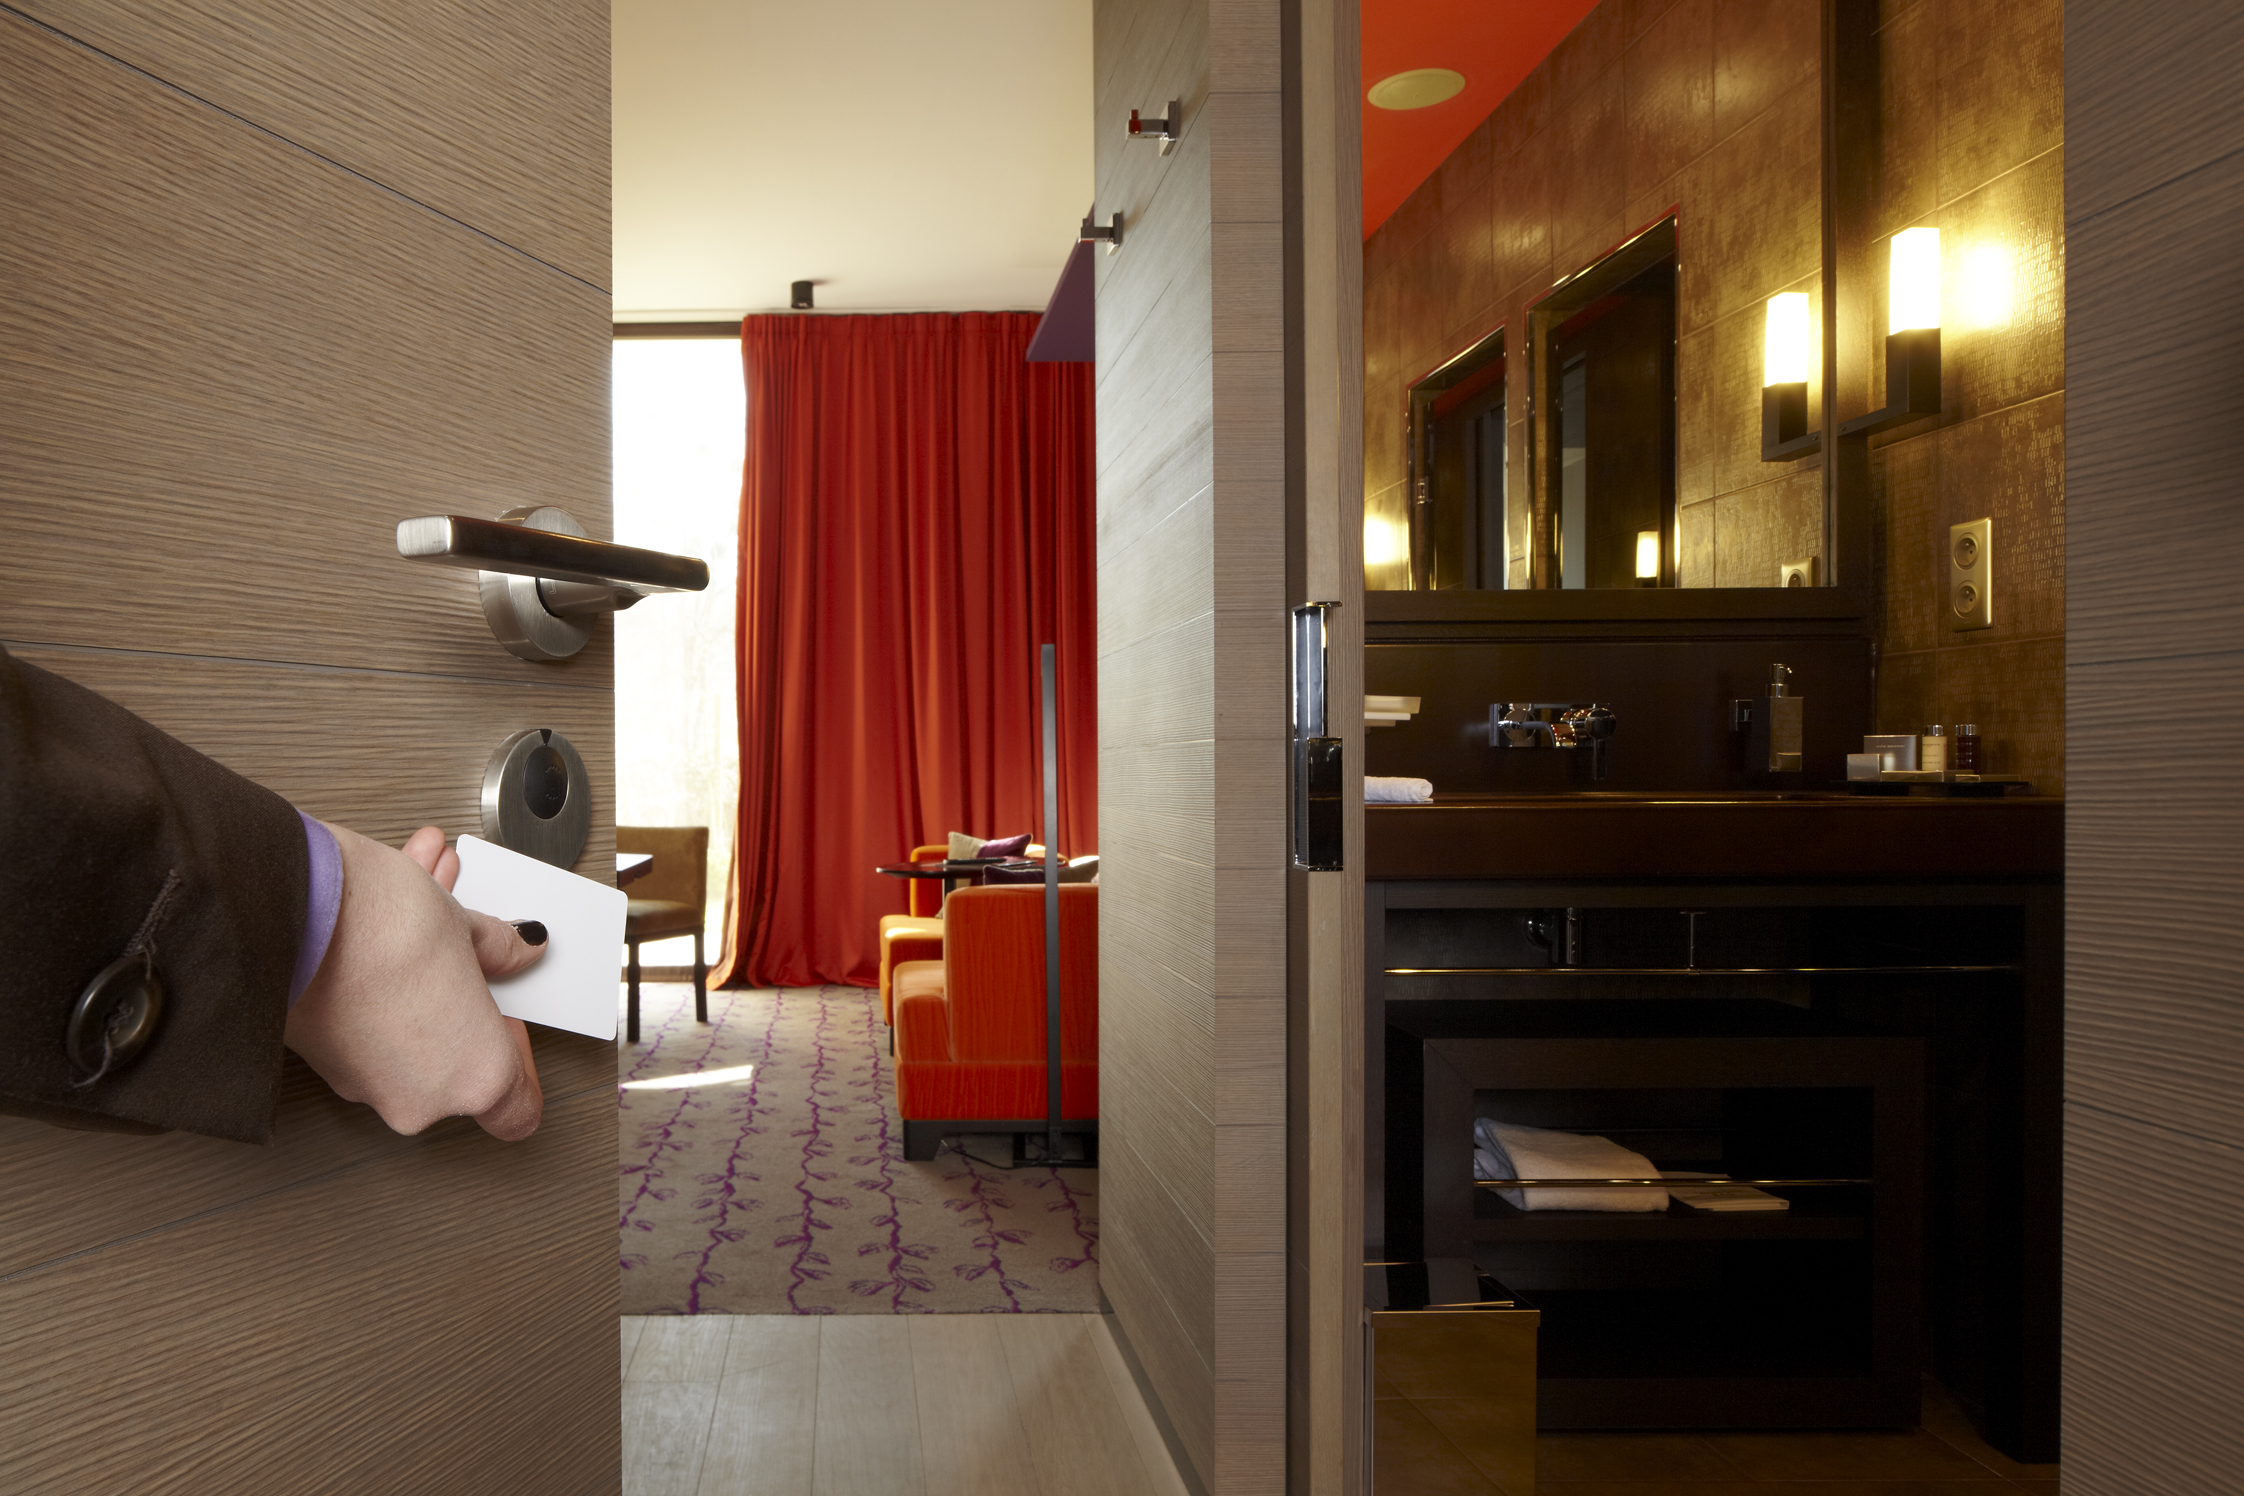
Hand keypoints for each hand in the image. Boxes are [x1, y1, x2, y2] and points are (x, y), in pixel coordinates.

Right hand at [284, 823, 545, 1138]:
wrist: (281, 918)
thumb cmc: (376, 929)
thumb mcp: (463, 926)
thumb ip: (498, 949)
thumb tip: (515, 949)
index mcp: (475, 1078)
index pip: (517, 1108)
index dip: (517, 1056)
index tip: (510, 1017)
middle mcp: (419, 1100)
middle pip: (458, 1058)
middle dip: (463, 995)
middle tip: (464, 949)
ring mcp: (365, 1086)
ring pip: (410, 1033)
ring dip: (419, 978)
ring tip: (422, 909)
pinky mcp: (321, 1063)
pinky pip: (369, 1025)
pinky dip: (377, 984)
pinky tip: (382, 924)